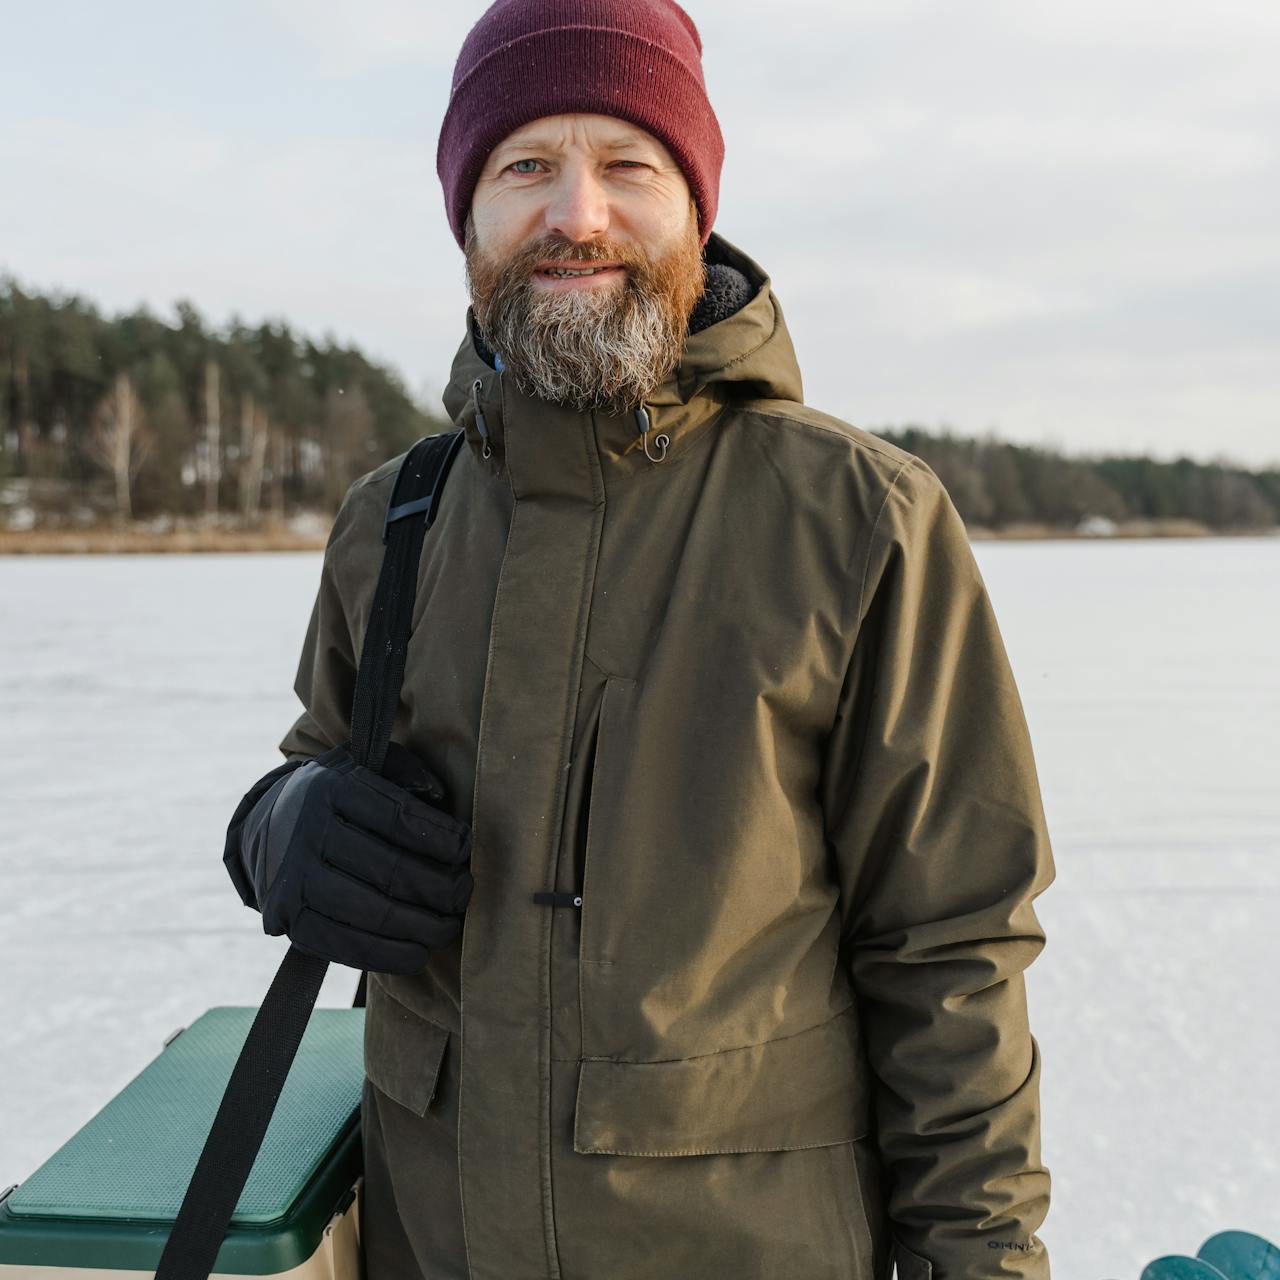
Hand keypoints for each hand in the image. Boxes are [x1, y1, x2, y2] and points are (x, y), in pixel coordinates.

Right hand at [224, 740, 472, 973]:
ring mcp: (293, 880)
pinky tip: (419, 952)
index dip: (440, 838)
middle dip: (440, 888)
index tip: (465, 849)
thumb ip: (405, 772)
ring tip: (449, 925)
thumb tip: (438, 796)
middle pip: (391, 870)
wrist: (266, 826)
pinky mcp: (288, 919)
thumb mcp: (364, 765)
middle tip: (463, 893)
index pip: (397, 817)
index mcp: (331, 788)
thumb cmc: (338, 797)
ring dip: (423, 926)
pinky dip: (390, 955)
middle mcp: (307, 832)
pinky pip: (347, 947)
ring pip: (374, 913)